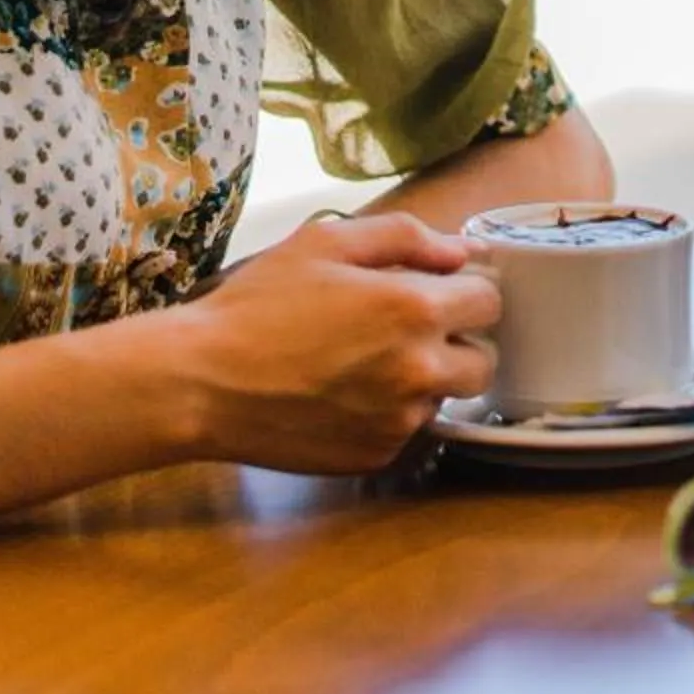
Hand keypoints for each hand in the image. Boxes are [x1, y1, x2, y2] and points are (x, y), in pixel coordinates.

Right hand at [149, 214, 499, 473]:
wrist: (203, 382)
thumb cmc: (259, 304)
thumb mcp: (327, 243)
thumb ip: (406, 237)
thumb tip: (464, 250)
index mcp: (414, 310)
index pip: (490, 302)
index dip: (467, 291)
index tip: (440, 291)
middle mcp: (419, 371)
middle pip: (484, 361)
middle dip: (458, 342)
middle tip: (407, 329)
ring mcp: (399, 421)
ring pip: (445, 397)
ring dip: (424, 379)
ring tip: (366, 361)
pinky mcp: (376, 456)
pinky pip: (408, 430)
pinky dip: (389, 412)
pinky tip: (343, 393)